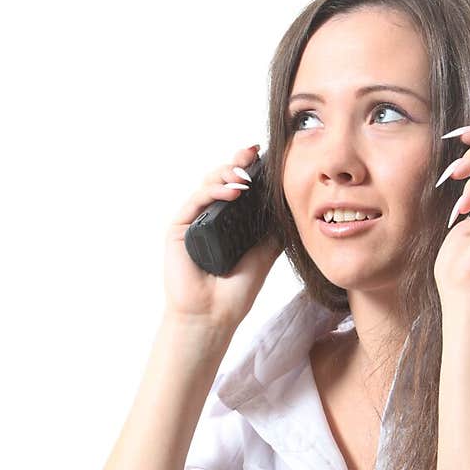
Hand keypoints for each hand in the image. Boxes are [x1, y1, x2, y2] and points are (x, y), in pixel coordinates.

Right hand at [165, 143, 281, 330]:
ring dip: (227, 174)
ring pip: (207, 185)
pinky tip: (233, 191)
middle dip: (237, 162)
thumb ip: (273, 229)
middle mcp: (210, 218)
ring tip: (245, 175)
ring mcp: (194, 222)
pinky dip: (214, 192)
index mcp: (228, 222)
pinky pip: (196, 201)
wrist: (214, 316)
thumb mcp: (265, 253)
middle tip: (253, 154)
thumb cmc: (236, 291)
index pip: (237, 187)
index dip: (248, 168)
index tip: (264, 155)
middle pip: (221, 179)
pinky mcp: (179, 229)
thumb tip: (290, 203)